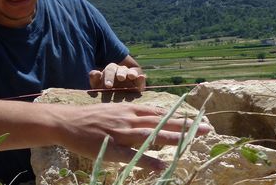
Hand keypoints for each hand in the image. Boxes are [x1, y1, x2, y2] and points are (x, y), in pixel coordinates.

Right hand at [55, 103, 212, 169]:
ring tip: (192, 141)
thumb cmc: (90, 116)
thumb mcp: (114, 109)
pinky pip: (133, 156)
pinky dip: (148, 160)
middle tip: (207, 128)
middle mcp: (129, 119)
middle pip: (162, 122)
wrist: (67, 121)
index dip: (179, 116)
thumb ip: (131, 114)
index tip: (196, 118)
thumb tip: (148, 118)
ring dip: (174, 138)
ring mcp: (122, 133)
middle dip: (185, 125)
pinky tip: (162, 165)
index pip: (159, 113)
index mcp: (129, 109)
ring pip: (152, 135)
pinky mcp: (112, 148)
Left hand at [89, 63, 145, 91]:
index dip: (109, 77)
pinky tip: (141, 77)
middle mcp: (121, 71)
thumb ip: (94, 78)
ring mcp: (130, 74)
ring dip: (131, 73)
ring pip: (130, 71)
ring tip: (131, 76)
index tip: (108, 86)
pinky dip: (140, 78)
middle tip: (120, 78)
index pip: (109, 70)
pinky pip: (139, 76)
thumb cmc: (104, 89)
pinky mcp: (138, 80)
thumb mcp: (97, 84)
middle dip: (120, 74)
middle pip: (120, 70)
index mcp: (110, 70)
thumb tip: (96, 73)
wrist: (117, 94)